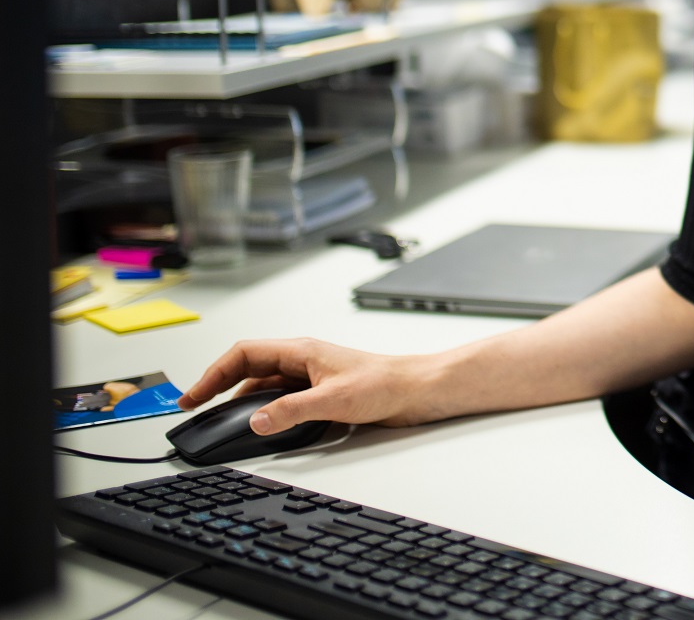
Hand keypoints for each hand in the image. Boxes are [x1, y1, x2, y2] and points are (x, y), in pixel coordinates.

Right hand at [179, 338, 450, 435]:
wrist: (417, 390)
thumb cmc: (385, 383)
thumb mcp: (333, 400)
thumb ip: (291, 411)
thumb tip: (255, 421)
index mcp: (301, 351)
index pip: (243, 354)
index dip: (213, 373)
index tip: (192, 395)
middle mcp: (302, 360)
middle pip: (248, 368)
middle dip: (218, 386)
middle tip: (194, 408)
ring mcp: (310, 376)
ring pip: (264, 385)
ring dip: (241, 401)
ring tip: (220, 421)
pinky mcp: (321, 392)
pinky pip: (281, 398)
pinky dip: (264, 410)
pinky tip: (260, 425)